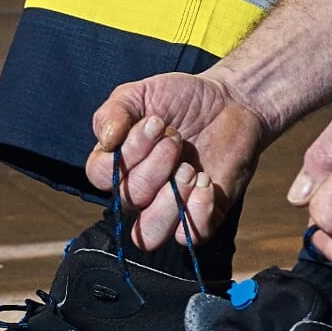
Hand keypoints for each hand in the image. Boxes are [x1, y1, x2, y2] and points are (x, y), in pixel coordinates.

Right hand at [86, 73, 266, 255]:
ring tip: (189, 170)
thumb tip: (107, 140)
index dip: (127, 152)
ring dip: (169, 201)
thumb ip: (115, 111)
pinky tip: (207, 182)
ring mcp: (169, 206)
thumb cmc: (181, 99)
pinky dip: (196, 212)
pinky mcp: (201, 214)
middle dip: (155, 167)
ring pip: (149, 235)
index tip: (157, 122)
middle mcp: (139, 191)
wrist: (230, 101)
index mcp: (118, 164)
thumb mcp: (142, 93)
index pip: (100, 175)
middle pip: (128, 202)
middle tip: (177, 140)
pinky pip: (188, 237)